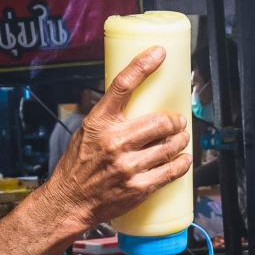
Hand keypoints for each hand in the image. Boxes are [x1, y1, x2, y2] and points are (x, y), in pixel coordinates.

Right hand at [43, 47, 191, 227]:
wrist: (70, 201)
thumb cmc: (78, 165)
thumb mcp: (87, 131)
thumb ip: (110, 117)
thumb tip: (135, 99)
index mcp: (100, 122)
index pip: (123, 85)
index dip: (143, 65)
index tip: (159, 53)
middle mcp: (115, 142)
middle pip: (161, 121)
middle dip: (176, 120)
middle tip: (178, 121)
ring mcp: (129, 166)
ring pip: (170, 146)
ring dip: (181, 140)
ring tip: (181, 139)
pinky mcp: (139, 187)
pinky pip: (171, 171)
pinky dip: (182, 163)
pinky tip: (183, 159)